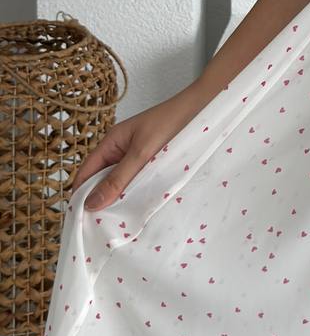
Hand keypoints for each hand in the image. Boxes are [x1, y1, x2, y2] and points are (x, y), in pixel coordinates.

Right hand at [69, 83, 209, 210]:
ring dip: (118, 198)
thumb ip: (118, 178)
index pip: (85, 173)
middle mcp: (120, 149)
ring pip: (119, 182)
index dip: (80, 196)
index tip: (79, 222)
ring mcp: (136, 155)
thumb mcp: (142, 153)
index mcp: (111, 142)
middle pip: (100, 180)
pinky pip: (136, 180)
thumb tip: (90, 204)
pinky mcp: (151, 161)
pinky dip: (134, 192)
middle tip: (100, 228)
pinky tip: (138, 207)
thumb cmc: (171, 123)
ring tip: (117, 223)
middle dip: (100, 200)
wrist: (203, 107)